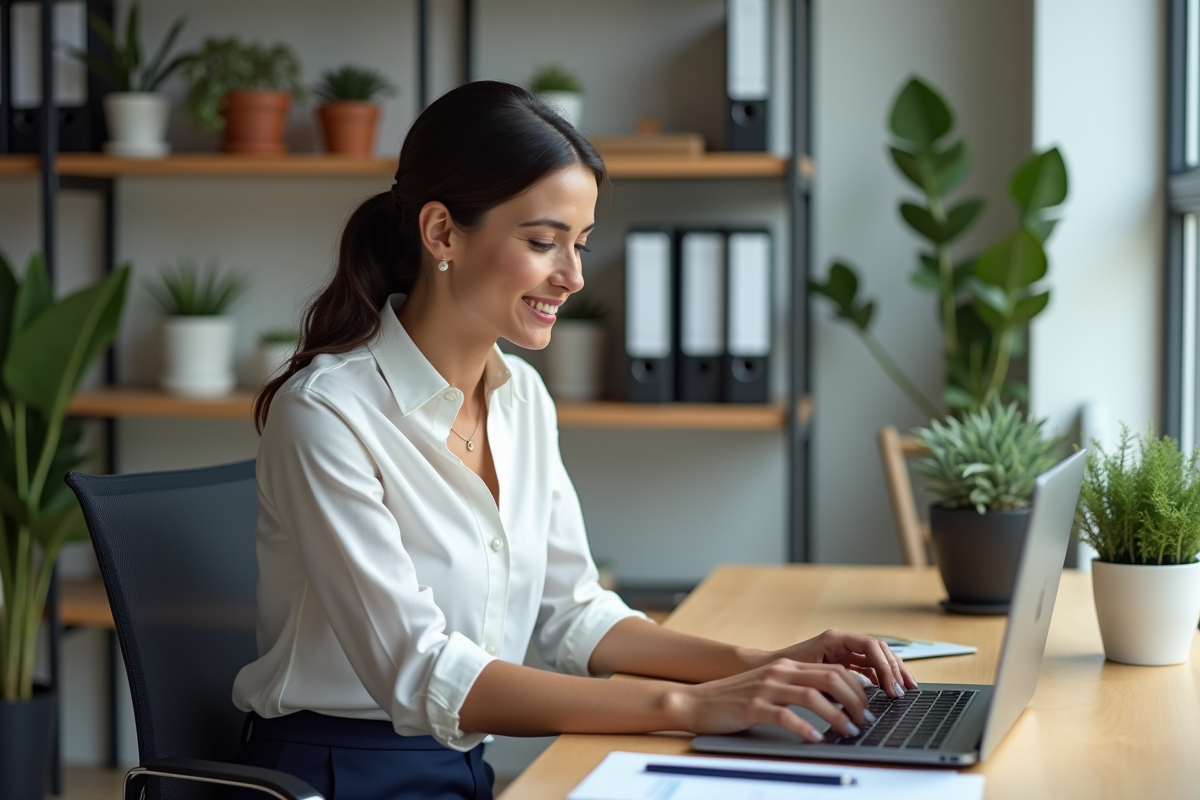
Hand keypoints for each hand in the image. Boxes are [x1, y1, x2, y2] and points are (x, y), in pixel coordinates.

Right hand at [668, 659, 873, 741]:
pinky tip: (815, 740)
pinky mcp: (753, 706)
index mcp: (788, 667)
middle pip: (830, 678)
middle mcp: (780, 672)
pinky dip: (805, 729)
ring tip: (850, 731)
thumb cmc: (737, 700)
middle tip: (867, 721)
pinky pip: (786, 716)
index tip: (870, 708)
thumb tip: (836, 705)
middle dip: (856, 701)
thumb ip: (798, 690)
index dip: (858, 688)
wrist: (698, 702)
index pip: (834, 670)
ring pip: (813, 696)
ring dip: (837, 715)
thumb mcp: (771, 688)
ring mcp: (766, 688)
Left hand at [768, 629, 917, 697]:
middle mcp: (842, 642)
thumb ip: (836, 680)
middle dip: (895, 668)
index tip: (892, 686)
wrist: (766, 671)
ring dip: (892, 673)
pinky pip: (869, 668)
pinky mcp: (844, 663)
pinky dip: (881, 679)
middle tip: (905, 689)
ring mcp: (844, 651)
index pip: (871, 646)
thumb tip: (862, 693)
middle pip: (879, 650)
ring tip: (904, 690)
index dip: (885, 666)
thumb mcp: (811, 674)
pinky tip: (889, 691)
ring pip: (877, 658)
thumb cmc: (784, 670)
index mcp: (835, 638)